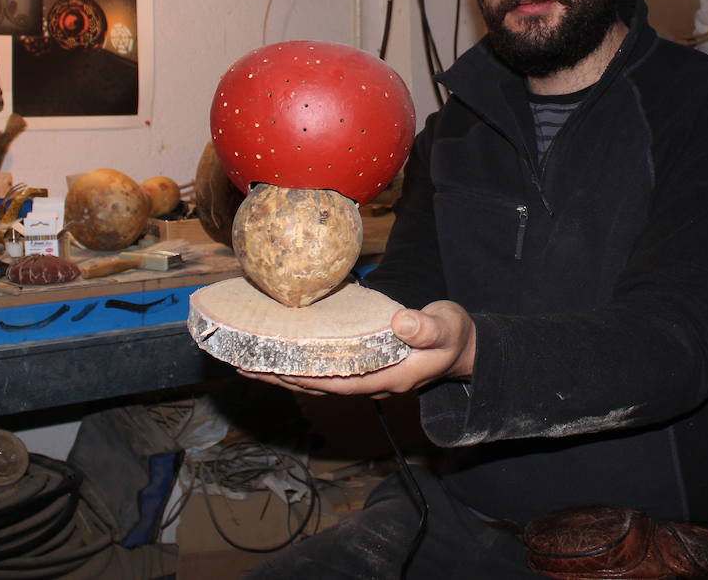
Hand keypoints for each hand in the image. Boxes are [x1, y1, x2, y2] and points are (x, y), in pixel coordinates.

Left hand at [240, 300, 476, 397]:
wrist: (463, 347)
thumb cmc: (454, 336)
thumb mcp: (447, 328)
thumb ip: (426, 327)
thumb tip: (400, 322)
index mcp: (388, 377)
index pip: (337, 382)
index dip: (304, 377)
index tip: (274, 369)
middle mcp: (372, 382)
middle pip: (318, 385)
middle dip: (281, 377)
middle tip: (243, 366)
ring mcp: (367, 376)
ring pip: (318, 380)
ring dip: (285, 374)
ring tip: (251, 363)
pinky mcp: (364, 365)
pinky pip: (325, 369)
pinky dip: (301, 364)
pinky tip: (284, 354)